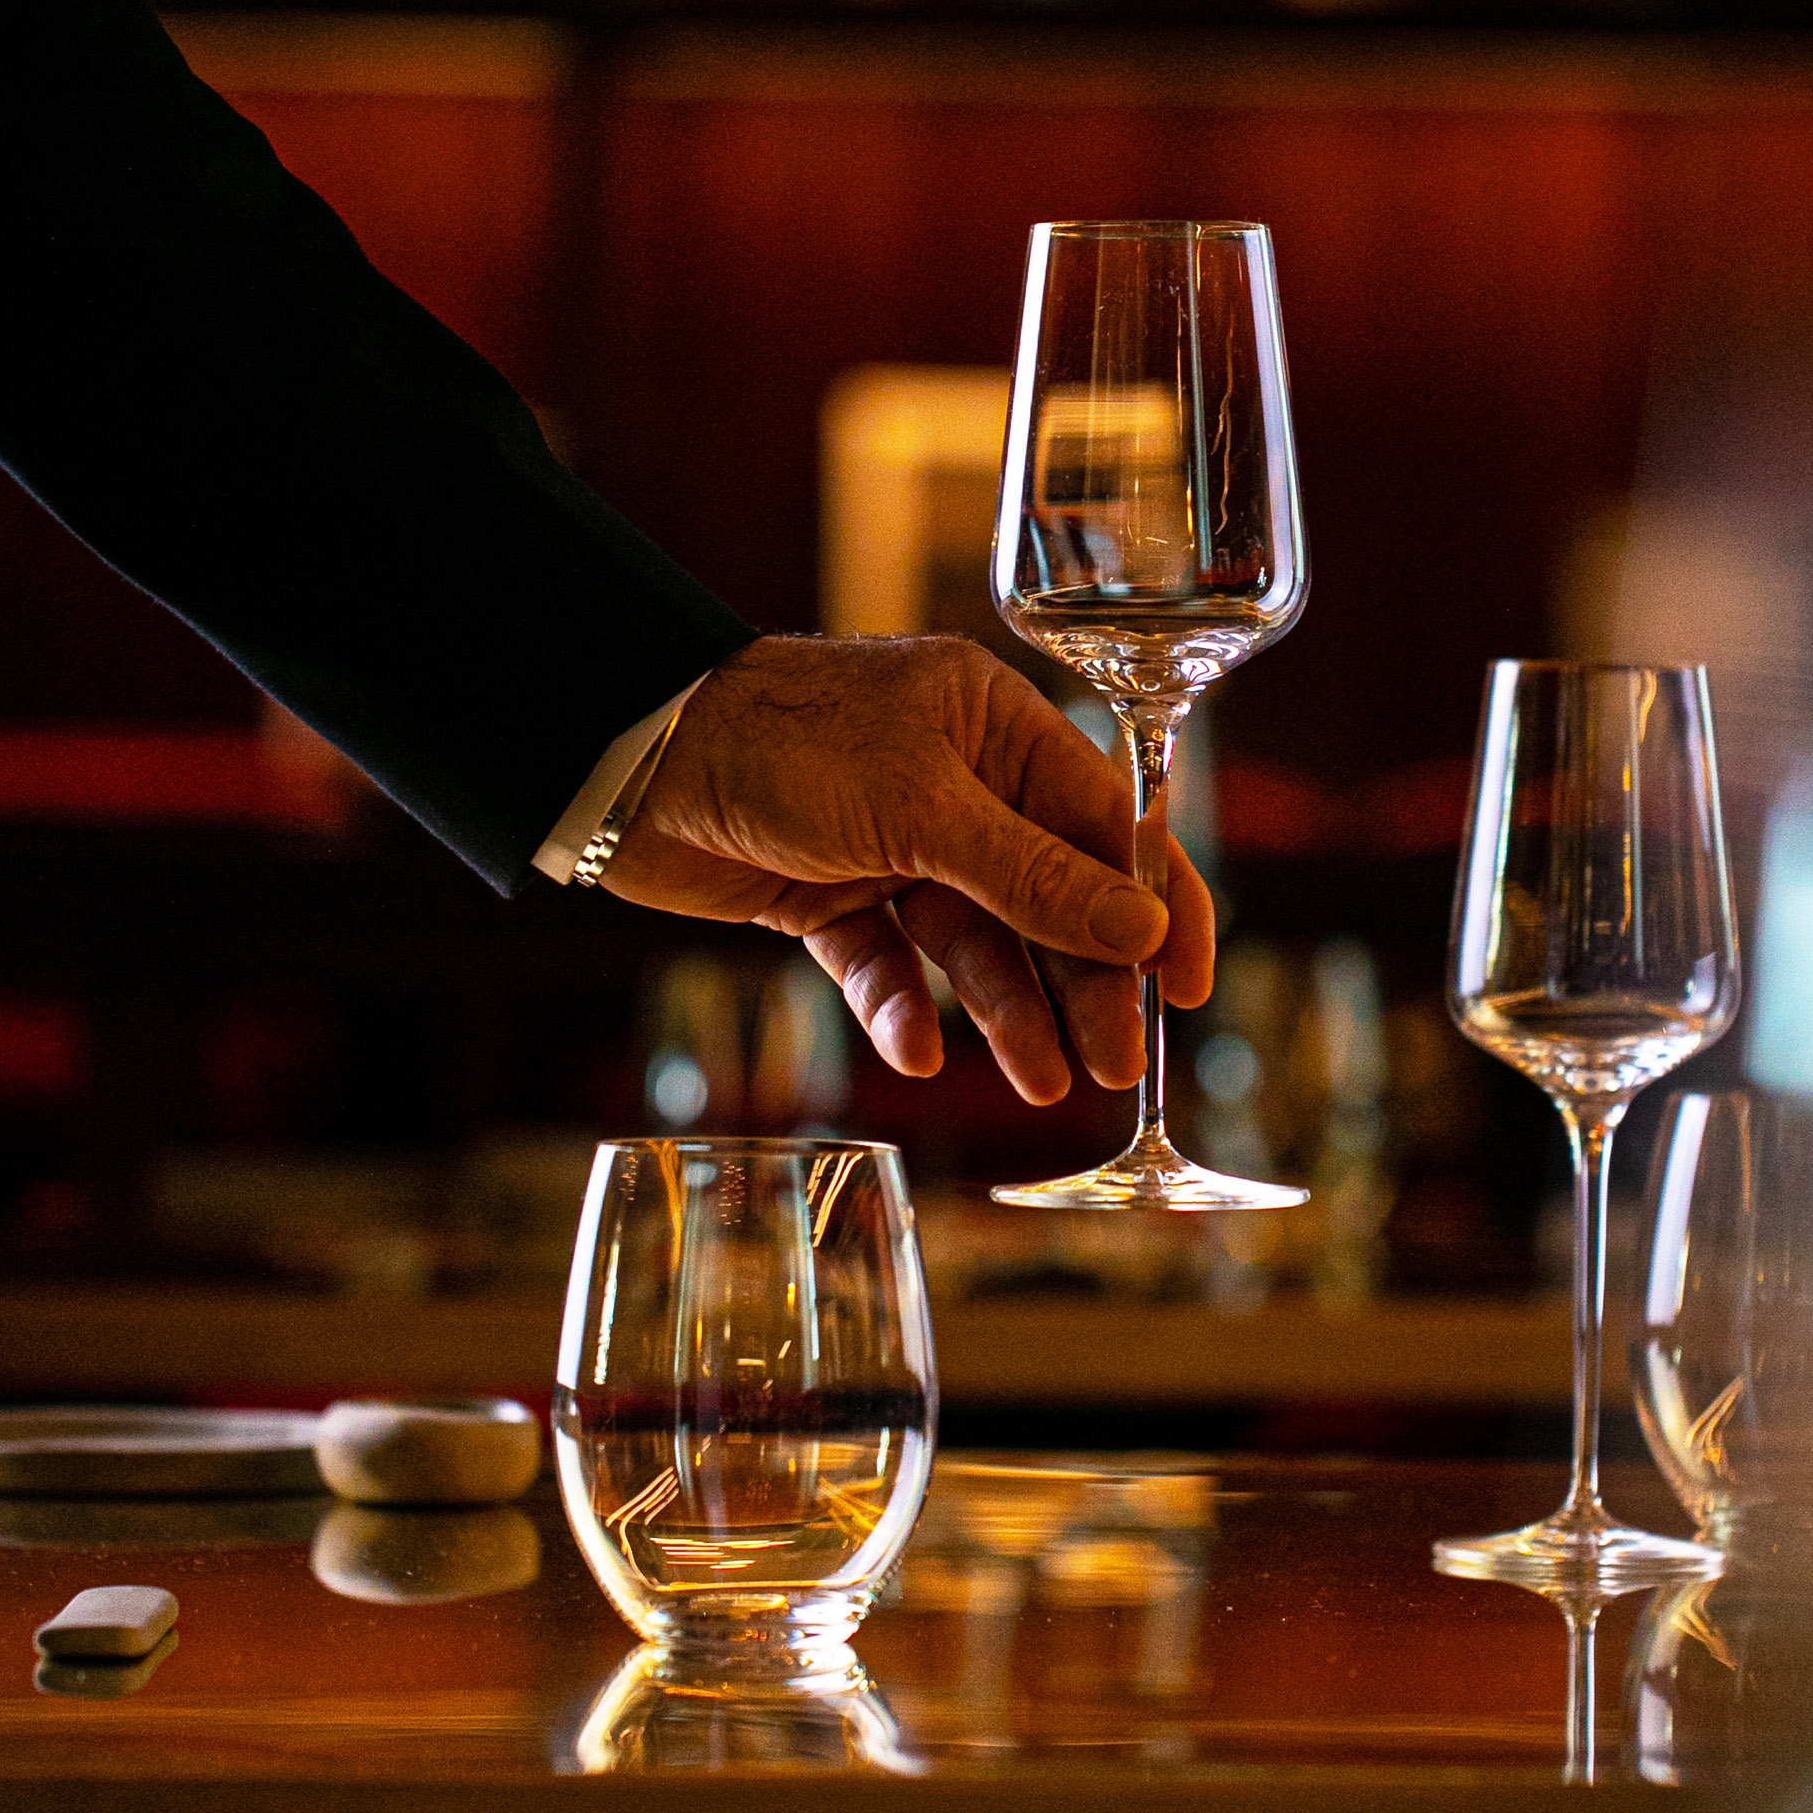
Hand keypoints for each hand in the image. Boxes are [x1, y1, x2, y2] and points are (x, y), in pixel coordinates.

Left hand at [603, 633, 1215, 1102]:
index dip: (1155, 906)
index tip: (1187, 986)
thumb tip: (1143, 932)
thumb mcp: (922, 809)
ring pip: (973, 942)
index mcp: (994, 727)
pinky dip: (904, 1009)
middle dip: (1082, 982)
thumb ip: (1032, 877)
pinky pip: (886, 965)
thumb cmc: (781, 743)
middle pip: (1048, 898)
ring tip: (1044, 1084)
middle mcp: (954, 782)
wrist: (624, 760)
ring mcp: (891, 844)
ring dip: (1009, 1012)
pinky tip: (922, 1053)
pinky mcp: (827, 896)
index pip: (1106, 824)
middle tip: (1113, 1066)